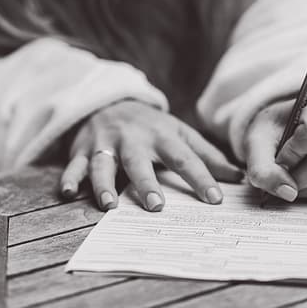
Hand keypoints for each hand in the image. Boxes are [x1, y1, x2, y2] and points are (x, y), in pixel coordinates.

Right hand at [60, 100, 242, 210]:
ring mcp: (105, 144)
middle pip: (140, 162)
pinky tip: (68, 192)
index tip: (216, 199)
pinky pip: (74, 164)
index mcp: (161, 136)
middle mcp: (133, 140)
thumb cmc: (151, 126)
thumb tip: (238, 178)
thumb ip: (207, 156)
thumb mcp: (180, 133)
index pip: (184, 158)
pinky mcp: (82, 149)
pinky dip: (70, 177)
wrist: (108, 101)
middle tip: (156, 206)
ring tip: (110, 206)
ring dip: (105, 185)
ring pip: (104, 164)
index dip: (201, 178)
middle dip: (147, 183)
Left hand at [243, 91, 306, 201]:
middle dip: (296, 177)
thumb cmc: (272, 132)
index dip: (291, 153)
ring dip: (303, 188)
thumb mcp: (256, 143)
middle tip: (282, 173)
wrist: (282, 136)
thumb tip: (288, 193)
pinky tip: (304, 181)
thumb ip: (262, 168)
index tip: (279, 156)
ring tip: (290, 175)